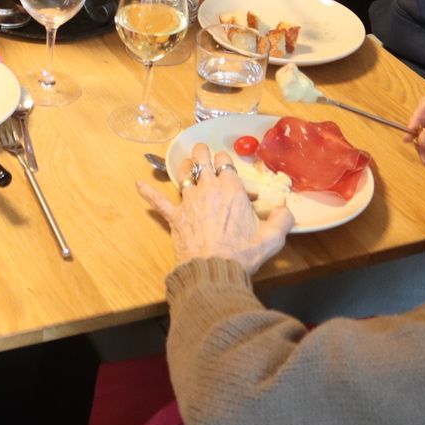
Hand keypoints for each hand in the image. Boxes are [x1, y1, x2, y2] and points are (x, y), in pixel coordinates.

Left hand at [136, 144, 292, 273]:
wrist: (213, 270)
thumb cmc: (243, 254)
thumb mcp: (272, 238)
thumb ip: (283, 220)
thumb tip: (287, 210)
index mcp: (231, 189)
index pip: (226, 164)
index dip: (226, 162)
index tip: (227, 167)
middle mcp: (208, 189)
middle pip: (202, 161)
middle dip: (203, 154)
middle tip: (204, 154)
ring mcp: (189, 202)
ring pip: (183, 175)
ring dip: (185, 167)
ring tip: (187, 162)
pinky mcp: (175, 217)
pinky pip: (159, 202)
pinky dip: (148, 193)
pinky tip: (138, 184)